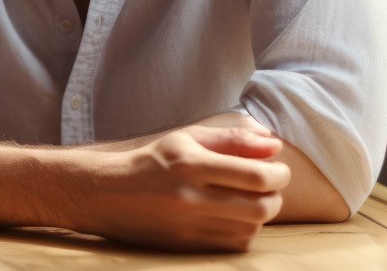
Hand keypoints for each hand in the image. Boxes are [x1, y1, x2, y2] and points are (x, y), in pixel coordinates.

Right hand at [80, 124, 288, 251]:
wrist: (107, 193)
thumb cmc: (152, 161)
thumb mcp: (186, 139)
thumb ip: (231, 140)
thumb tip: (274, 146)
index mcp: (191, 163)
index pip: (257, 175)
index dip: (279, 174)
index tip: (279, 170)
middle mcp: (190, 196)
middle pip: (261, 208)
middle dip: (275, 197)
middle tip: (268, 188)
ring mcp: (188, 225)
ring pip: (251, 229)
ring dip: (260, 216)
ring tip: (247, 201)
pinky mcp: (186, 246)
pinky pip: (234, 245)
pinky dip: (243, 232)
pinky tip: (231, 218)